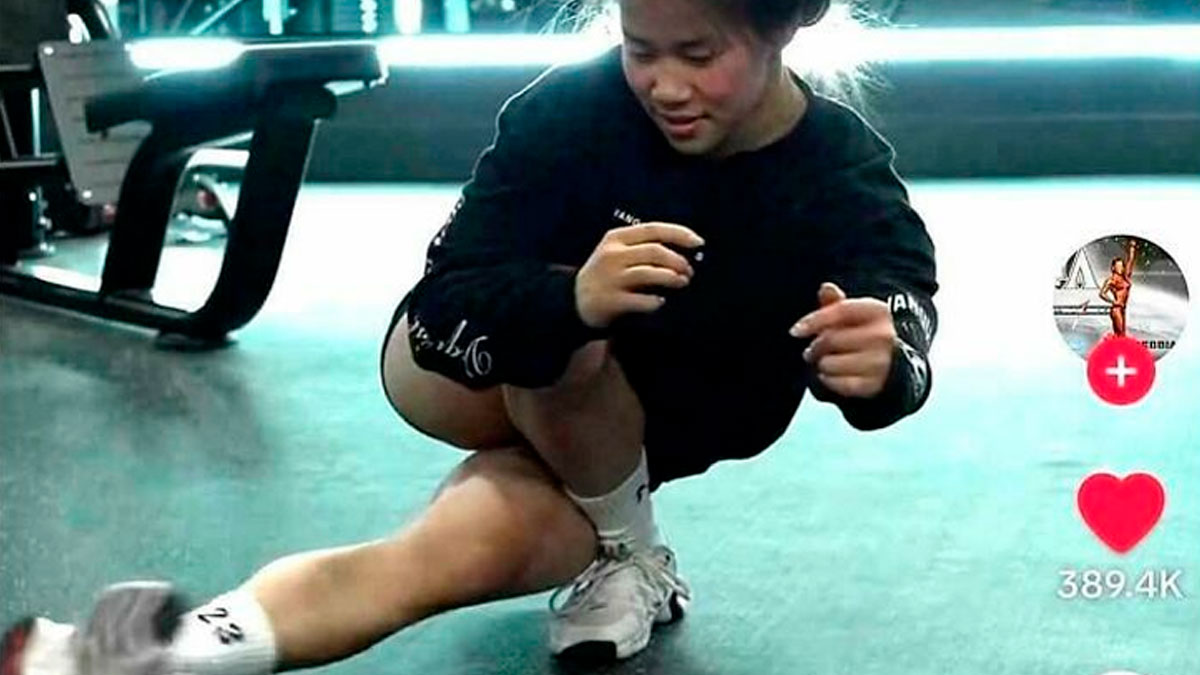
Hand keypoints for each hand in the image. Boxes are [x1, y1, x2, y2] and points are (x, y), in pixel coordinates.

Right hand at [575, 223, 702, 328]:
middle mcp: (612, 255)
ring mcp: (611, 278)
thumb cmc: (605, 273)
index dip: (679, 234)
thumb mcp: (618, 252)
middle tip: (689, 271)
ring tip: (682, 282)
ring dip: (672, 278)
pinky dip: (655, 301)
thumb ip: (644, 246)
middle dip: (678, 260)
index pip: (654, 229)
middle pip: (655, 252)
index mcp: (616, 238)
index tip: (699, 242)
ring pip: (650, 273)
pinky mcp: (611, 301)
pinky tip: (660, 301)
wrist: (574, 300)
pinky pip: (641, 300)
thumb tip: (685, 250)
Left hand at [790, 282, 895, 397]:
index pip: (840, 311)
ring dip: (821, 364)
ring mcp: (881, 361)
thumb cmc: (865, 333)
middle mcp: (883, 335)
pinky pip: (838, 384)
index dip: (814, 320)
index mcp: (877, 311)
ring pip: (830, 364)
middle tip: (812, 351)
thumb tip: (826, 288)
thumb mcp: (853, 314)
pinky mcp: (875, 384)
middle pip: (831, 339)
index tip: (795, 331)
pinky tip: (832, 375)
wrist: (893, 362)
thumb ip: (836, 303)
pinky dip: (829, 380)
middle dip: (815, 347)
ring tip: (825, 362)